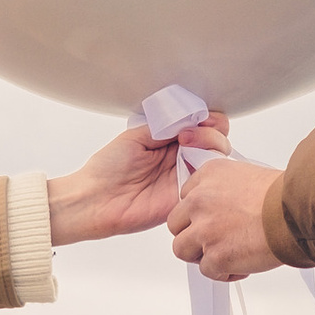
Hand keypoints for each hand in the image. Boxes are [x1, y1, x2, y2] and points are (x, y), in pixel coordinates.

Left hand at [48, 110, 228, 244]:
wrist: (96, 199)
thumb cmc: (108, 168)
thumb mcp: (136, 136)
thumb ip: (165, 126)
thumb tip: (190, 116)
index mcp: (170, 142)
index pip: (204, 126)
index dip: (208, 119)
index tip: (197, 116)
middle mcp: (182, 159)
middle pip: (218, 141)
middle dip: (212, 131)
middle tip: (187, 134)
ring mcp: (186, 178)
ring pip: (218, 161)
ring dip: (211, 146)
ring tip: (187, 144)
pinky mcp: (185, 197)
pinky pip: (208, 184)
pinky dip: (207, 170)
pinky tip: (190, 165)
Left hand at [168, 154, 280, 279]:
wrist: (295, 214)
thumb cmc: (282, 197)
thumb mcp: (248, 176)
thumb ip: (227, 190)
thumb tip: (225, 206)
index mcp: (208, 176)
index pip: (185, 198)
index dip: (197, 213)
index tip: (211, 220)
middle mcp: (200, 201)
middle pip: (176, 224)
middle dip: (192, 235)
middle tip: (214, 240)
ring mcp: (204, 230)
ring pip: (182, 249)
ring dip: (202, 255)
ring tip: (225, 254)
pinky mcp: (214, 256)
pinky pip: (207, 271)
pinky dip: (223, 272)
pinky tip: (241, 266)